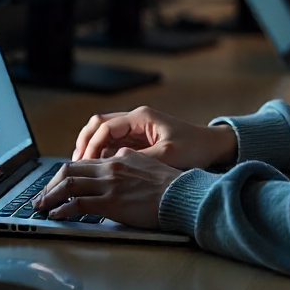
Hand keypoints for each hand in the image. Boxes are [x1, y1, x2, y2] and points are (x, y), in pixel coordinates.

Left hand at [31, 149, 179, 229]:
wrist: (182, 195)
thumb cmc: (170, 185)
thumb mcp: (148, 163)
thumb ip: (129, 161)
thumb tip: (118, 158)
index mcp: (119, 158)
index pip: (83, 161)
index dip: (65, 173)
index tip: (56, 184)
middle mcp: (111, 167)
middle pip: (69, 169)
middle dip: (50, 184)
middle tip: (41, 197)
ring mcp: (110, 184)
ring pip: (69, 184)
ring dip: (50, 196)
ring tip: (41, 207)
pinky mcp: (111, 202)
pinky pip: (78, 204)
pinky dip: (62, 209)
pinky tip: (56, 215)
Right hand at [72, 106, 236, 170]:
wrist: (213, 147)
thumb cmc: (195, 148)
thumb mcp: (167, 156)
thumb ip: (139, 160)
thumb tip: (112, 168)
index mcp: (141, 118)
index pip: (105, 127)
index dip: (92, 145)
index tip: (84, 164)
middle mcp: (136, 120)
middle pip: (98, 125)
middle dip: (84, 143)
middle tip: (75, 165)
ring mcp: (136, 129)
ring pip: (103, 135)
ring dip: (91, 150)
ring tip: (82, 170)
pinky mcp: (139, 140)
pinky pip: (113, 145)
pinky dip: (102, 155)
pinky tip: (98, 171)